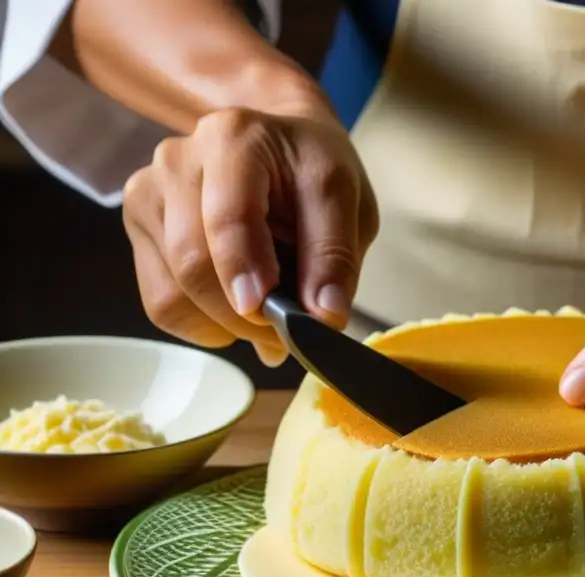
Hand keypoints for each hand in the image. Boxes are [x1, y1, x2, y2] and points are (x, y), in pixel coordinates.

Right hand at [122, 104, 378, 364]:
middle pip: (193, 263)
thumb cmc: (312, 175)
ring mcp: (149, 192)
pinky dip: (203, 324)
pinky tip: (233, 308)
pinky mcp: (138, 225)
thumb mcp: (349, 203)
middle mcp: (179, 159)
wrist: (278, 147)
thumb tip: (324, 316)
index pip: (229, 217)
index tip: (265, 311)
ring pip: (174, 292)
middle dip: (244, 315)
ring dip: (226, 325)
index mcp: (237, 140)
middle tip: (287, 332)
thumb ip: (336, 255)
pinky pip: (162, 303)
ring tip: (266, 316)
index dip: (245, 271)